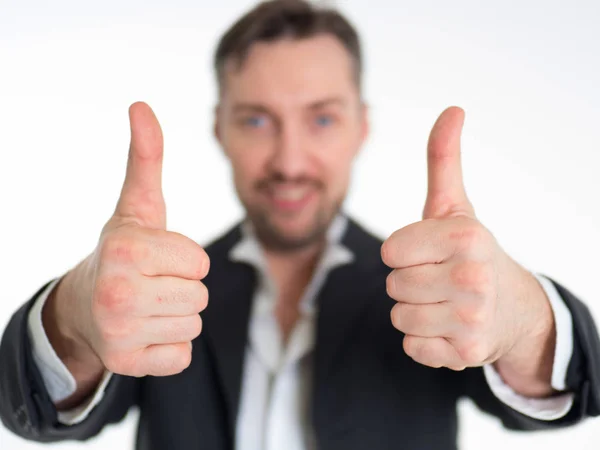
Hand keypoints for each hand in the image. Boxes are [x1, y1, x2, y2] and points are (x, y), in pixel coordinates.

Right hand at [50, 102, 209, 377]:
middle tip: (150, 284)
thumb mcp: (136, 206)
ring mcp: (119, 332)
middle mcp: (117, 292)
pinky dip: (168, 346)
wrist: (83, 305)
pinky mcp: (126, 365)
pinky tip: (143, 332)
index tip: (156, 259)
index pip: (200, 261)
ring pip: (193, 324)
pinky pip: (181, 356)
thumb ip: (146, 158)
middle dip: (182, 288)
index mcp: (125, 249)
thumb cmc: (123, 253)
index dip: (184, 259)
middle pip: (200, 295)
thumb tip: (141, 105)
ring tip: (145, 305)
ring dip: (176, 315)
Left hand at [381, 107, 554, 374]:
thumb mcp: (455, 206)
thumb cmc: (469, 252)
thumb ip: (443, 160)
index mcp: (464, 236)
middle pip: (392, 286)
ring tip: (445, 303)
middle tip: (440, 281)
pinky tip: (450, 328)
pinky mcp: (468, 353)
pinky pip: (412, 347)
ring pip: (399, 318)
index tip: (432, 253)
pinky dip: (424, 341)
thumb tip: (453, 109)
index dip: (404, 253)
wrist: (512, 308)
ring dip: (415, 312)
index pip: (390, 251)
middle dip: (409, 283)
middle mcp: (472, 276)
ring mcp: (472, 318)